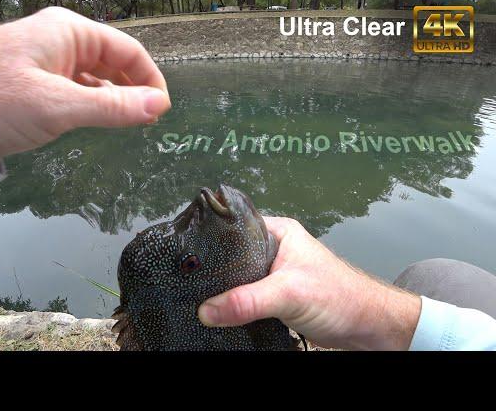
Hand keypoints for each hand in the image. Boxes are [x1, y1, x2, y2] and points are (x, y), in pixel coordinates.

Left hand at [0, 7, 169, 158]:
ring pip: (94, 78)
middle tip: (145, 122)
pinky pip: (74, 89)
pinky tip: (93, 121)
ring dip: (112, 100)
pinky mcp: (33, 81)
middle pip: (113, 63)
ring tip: (125, 125)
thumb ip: (112, 107)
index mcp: (69, 31)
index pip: (128, 51)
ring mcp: (46, 61)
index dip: (150, 80)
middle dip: (133, 90)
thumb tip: (157, 106)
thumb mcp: (57, 106)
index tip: (161, 110)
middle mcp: (60, 40)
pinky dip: (89, 105)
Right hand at [198, 217, 421, 349]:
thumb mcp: (289, 293)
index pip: (234, 229)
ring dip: (226, 292)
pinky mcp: (274, 296)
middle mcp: (273, 249)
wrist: (366, 326)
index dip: (212, 242)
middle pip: (232, 257)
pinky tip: (222, 312)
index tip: (188, 257)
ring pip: (238, 280)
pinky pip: (246, 299)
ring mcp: (273, 274)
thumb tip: (208, 310)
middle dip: (215, 272)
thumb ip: (247, 301)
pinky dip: (236, 307)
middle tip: (191, 282)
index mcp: (277, 233)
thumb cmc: (341, 296)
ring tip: (201, 298)